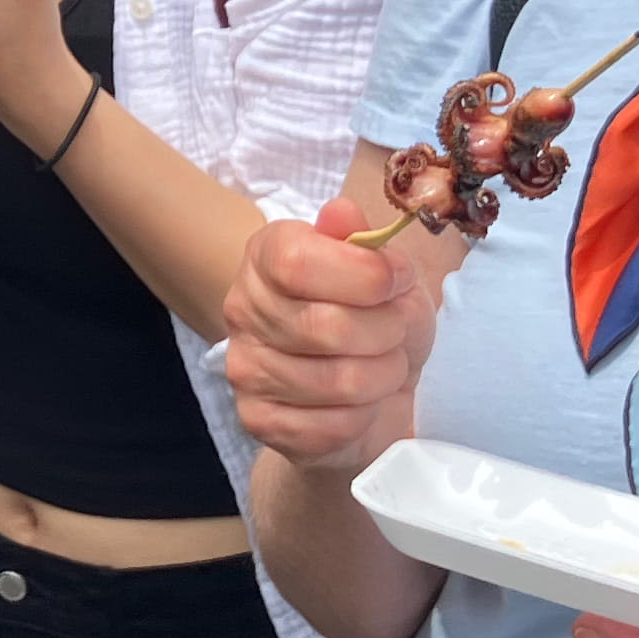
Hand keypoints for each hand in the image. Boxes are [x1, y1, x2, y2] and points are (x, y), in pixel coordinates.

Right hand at [223, 201, 435, 474]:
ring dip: (383, 376)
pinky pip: (331, 426)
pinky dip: (365, 416)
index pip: (297, 261)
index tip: (396, 281)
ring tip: (384, 367)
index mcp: (267, 257)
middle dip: (385, 332)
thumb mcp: (388, 274)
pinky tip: (362, 405)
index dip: (362, 274)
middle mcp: (242, 308)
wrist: (372, 393)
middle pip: (325, 325)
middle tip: (395, 332)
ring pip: (338, 381)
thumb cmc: (378, 322)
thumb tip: (341, 211)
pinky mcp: (259, 420)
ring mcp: (245, 368)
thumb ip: (365, 243)